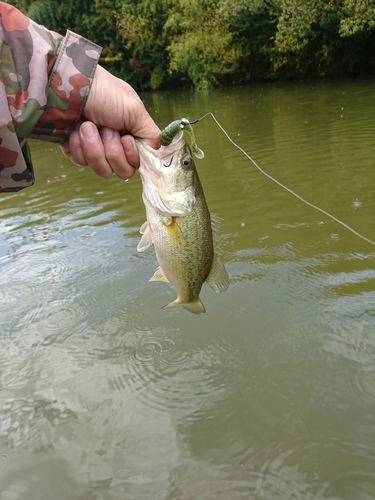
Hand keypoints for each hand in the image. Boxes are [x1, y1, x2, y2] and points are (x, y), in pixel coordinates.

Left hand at [61, 65, 159, 179]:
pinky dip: (78, 145)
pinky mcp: (75, 150)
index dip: (131, 156)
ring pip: (102, 170)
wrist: (66, 86)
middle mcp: (115, 144)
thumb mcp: (135, 110)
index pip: (138, 163)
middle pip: (122, 170)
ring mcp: (94, 149)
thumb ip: (152, 134)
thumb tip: (162, 153)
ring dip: (94, 147)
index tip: (125, 138)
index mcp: (131, 134)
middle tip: (105, 128)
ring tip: (87, 125)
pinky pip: (81, 163)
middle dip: (112, 150)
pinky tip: (74, 130)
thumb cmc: (103, 92)